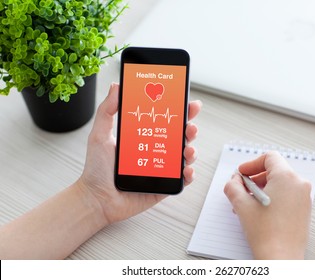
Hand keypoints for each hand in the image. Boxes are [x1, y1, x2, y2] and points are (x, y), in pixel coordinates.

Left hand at [78, 83, 201, 224]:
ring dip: (191, 150)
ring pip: (184, 156)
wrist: (96, 199)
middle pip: (179, 136)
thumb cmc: (96, 169)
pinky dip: (188, 174)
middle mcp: (154, 150)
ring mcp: (161, 169)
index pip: (165, 120)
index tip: (187, 102)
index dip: (179, 111)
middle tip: (190, 125)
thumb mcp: (99, 135)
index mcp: (143, 137)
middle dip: (190, 128)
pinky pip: (181, 179)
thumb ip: (107, 110)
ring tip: (187, 149)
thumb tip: (116, 86)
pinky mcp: (164, 186)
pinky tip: (186, 169)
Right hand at [224, 151, 311, 258]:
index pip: (270, 157)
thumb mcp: (241, 205)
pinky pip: (287, 194)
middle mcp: (299, 185)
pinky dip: (272, 196)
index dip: (252, 163)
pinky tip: (259, 210)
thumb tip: (234, 180)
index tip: (242, 173)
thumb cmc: (266, 234)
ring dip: (262, 188)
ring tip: (248, 203)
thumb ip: (233, 186)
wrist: (281, 258)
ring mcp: (304, 198)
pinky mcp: (304, 209)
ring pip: (280, 183)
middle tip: (242, 188)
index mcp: (287, 178)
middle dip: (255, 177)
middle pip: (275, 170)